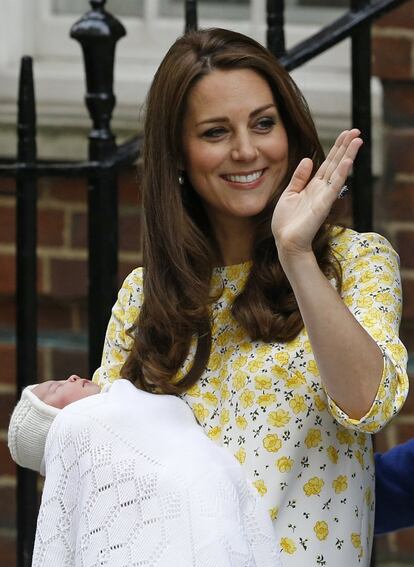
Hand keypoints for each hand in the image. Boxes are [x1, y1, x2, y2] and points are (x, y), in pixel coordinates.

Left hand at [272, 129, 362, 258]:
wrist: (285, 242)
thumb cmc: (286, 222)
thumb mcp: (289, 194)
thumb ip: (299, 178)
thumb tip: (308, 159)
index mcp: (313, 186)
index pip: (328, 163)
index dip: (337, 148)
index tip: (346, 133)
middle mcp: (321, 189)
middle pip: (336, 163)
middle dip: (346, 147)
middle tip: (357, 131)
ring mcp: (324, 197)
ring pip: (338, 172)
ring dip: (348, 156)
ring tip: (358, 140)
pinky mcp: (323, 205)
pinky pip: (333, 187)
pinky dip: (341, 174)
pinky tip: (347, 162)